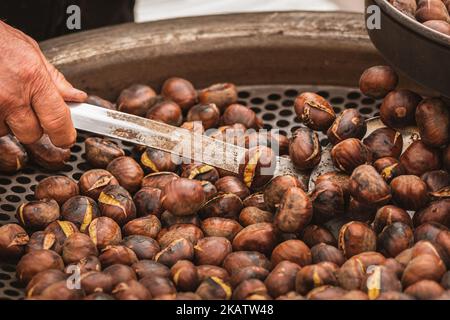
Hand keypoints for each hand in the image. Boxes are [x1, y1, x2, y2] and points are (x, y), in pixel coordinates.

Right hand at [0, 21, 86, 147]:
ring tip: (3, 97)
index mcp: (32, 79)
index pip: (58, 121)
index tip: (66, 137)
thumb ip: (54, 78)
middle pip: (32, 134)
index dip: (65, 135)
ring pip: (7, 132)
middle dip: (33, 126)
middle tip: (28, 109)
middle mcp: (11, 96)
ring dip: (7, 121)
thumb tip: (76, 97)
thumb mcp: (31, 50)